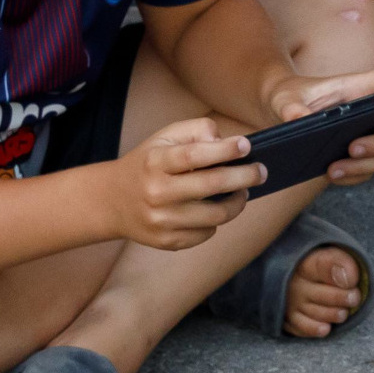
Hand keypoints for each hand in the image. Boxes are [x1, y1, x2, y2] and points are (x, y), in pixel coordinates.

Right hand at [110, 116, 262, 248]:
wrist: (112, 202)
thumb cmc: (148, 164)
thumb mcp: (163, 138)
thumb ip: (195, 131)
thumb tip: (225, 141)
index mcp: (155, 163)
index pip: (194, 155)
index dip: (224, 150)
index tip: (246, 146)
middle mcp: (157, 193)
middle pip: (211, 186)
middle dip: (244, 177)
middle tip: (261, 171)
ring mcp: (162, 221)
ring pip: (216, 216)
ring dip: (237, 202)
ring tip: (242, 192)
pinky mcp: (167, 242)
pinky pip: (206, 233)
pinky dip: (216, 221)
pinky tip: (214, 209)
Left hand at [265, 64, 373, 184]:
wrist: (283, 115)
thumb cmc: (290, 98)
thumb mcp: (284, 97)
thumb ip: (289, 105)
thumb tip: (297, 118)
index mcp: (361, 88)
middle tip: (352, 149)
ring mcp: (373, 134)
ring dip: (365, 165)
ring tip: (333, 170)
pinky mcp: (365, 156)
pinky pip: (371, 170)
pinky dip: (354, 176)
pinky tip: (333, 175)